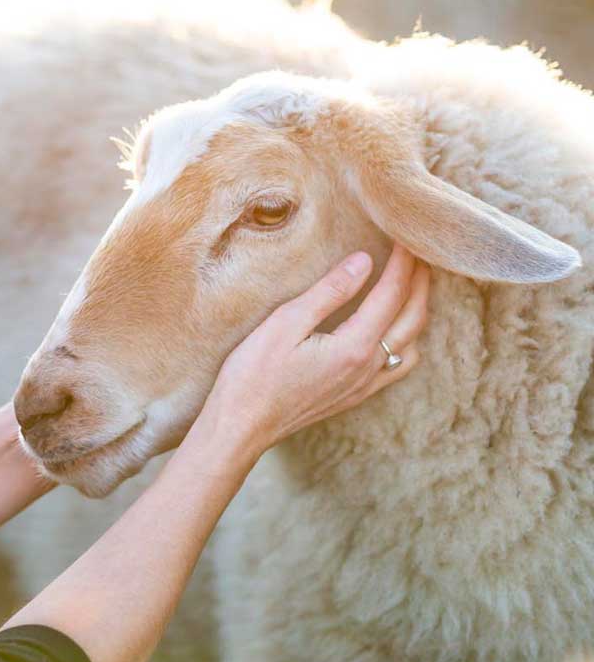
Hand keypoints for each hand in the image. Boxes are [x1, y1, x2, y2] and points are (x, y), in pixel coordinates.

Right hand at [201, 244, 428, 453]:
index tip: (406, 235)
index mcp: (354, 347)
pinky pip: (397, 365)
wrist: (240, 426)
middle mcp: (368, 368)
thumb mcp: (285, 323)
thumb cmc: (253, 374)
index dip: (403, 262)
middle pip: (413, 318)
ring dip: (417, 310)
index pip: (391, 294)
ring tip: (411, 285)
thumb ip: (329, 292)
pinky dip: (406, 339)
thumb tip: (363, 261)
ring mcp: (364, 385)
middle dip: (420, 282)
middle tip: (420, 251)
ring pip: (411, 343)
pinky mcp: (354, 395)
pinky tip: (392, 329)